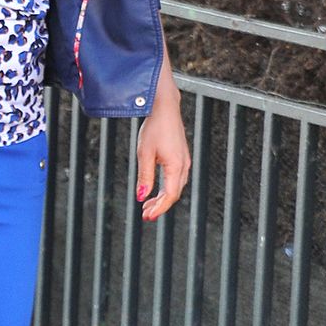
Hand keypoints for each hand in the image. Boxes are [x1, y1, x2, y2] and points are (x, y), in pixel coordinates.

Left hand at [136, 59, 189, 221]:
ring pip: (175, 187)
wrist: (165, 108)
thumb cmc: (154, 128)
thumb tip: (142, 196)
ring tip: (148, 205)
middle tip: (145, 215)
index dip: (159, 208)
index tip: (147, 216)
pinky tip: (155, 190)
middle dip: (160, 206)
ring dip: (162, 198)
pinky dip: (166, 188)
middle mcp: (184, 166)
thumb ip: (144, 176)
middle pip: (174, 194)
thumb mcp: (144, 153)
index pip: (169, 196)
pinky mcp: (181, 157)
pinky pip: (176, 179)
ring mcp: (184, 161)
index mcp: (176, 166)